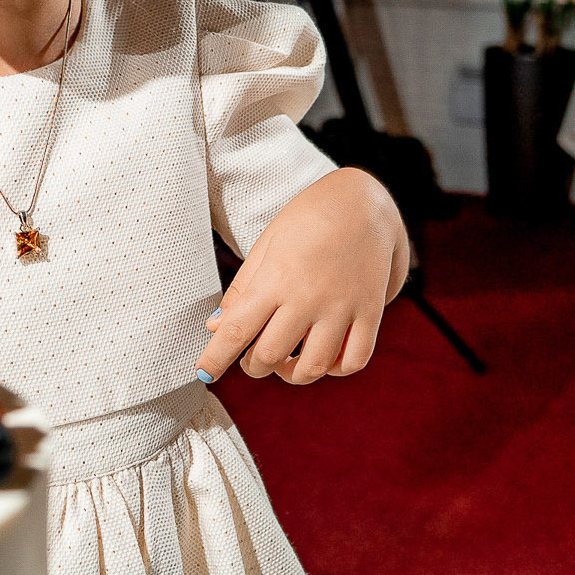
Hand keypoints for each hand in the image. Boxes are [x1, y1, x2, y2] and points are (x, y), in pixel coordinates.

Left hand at [195, 168, 408, 385]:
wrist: (364, 200)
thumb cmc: (307, 219)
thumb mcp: (267, 245)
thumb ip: (242, 289)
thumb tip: (215, 328)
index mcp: (276, 278)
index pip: (237, 331)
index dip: (216, 358)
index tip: (203, 374)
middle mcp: (308, 297)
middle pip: (270, 356)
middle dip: (253, 365)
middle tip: (251, 357)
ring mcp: (343, 307)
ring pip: (312, 367)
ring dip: (291, 374)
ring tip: (285, 364)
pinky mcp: (371, 311)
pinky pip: (354, 360)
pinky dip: (334, 370)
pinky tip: (323, 358)